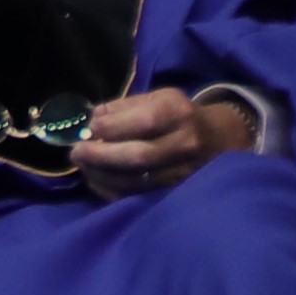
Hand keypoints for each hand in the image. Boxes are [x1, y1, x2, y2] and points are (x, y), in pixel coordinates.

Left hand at [77, 87, 249, 197]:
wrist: (219, 139)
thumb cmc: (178, 115)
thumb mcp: (156, 98)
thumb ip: (123, 107)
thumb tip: (91, 119)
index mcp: (178, 114)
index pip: (144, 122)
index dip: (111, 127)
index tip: (89, 127)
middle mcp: (185, 145)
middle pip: (139, 156)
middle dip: (101, 155)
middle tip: (76, 152)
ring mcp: (184, 173)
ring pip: (138, 181)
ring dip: (102, 175)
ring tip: (83, 166)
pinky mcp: (178, 192)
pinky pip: (140, 197)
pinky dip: (113, 190)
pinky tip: (97, 180)